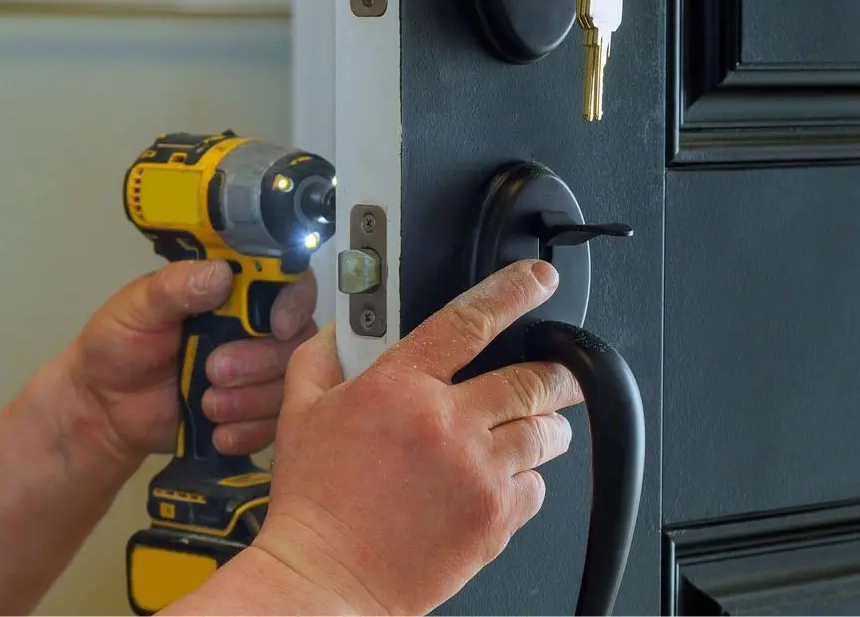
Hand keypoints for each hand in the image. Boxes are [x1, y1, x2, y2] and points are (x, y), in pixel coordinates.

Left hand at [68, 259, 320, 462]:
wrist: (103, 411)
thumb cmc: (118, 346)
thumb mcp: (137, 308)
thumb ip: (175, 287)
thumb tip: (221, 273)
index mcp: (235, 293)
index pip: (290, 284)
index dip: (295, 303)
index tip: (277, 326)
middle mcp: (257, 329)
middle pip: (296, 340)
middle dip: (259, 361)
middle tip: (214, 372)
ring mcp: (260, 373)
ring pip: (289, 383)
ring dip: (252, 400)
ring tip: (207, 407)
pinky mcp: (255, 412)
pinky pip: (275, 423)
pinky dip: (250, 431)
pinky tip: (218, 434)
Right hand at [253, 259, 582, 615]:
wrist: (325, 579)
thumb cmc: (314, 503)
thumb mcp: (299, 414)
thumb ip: (321, 358)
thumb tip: (341, 329)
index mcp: (400, 386)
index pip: (470, 320)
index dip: (513, 292)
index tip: (538, 281)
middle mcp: (447, 423)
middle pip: (531, 378)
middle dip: (556, 372)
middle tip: (559, 373)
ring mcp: (477, 472)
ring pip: (546, 431)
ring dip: (547, 424)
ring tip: (533, 428)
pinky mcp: (494, 518)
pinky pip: (538, 486)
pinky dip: (529, 479)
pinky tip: (503, 480)